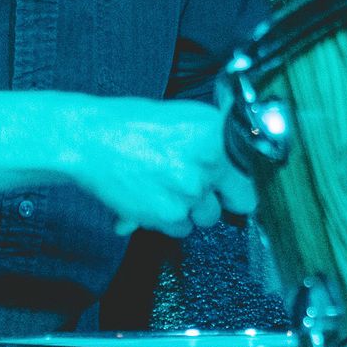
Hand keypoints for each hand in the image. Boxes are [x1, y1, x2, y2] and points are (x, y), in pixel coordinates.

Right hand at [71, 97, 257, 237]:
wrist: (90, 140)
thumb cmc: (133, 124)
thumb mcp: (186, 116)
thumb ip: (217, 138)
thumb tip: (246, 161)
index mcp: (216, 133)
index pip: (257, 169)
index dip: (248, 176)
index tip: (243, 181)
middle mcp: (208, 163)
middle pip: (241, 200)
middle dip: (224, 195)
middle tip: (204, 185)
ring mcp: (189, 192)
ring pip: (208, 216)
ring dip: (193, 208)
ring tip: (168, 185)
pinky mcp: (168, 216)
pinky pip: (182, 229)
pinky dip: (170, 220)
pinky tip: (153, 196)